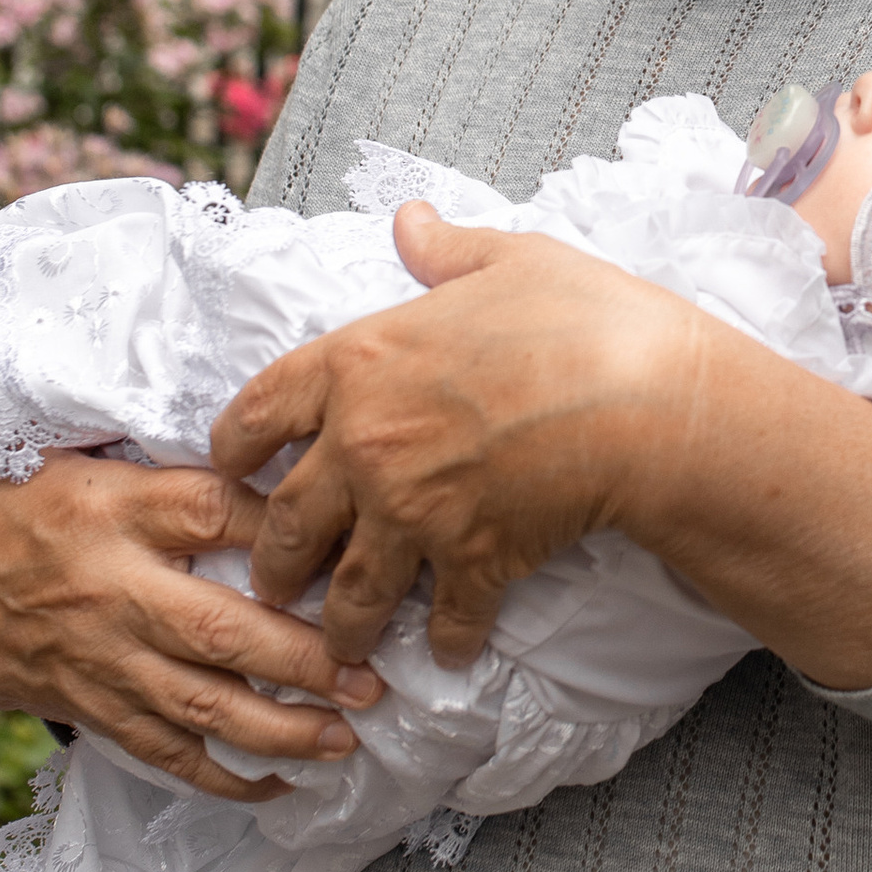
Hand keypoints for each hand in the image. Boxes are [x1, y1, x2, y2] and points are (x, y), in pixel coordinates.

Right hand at [0, 452, 383, 803]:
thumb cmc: (16, 503)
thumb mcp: (90, 462)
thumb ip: (174, 481)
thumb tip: (278, 485)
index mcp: (117, 510)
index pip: (216, 512)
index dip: (286, 532)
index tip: (352, 547)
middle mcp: (113, 589)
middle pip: (221, 631)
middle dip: (305, 661)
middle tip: (372, 679)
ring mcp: (99, 657)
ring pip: (200, 705)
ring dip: (280, 730)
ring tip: (345, 741)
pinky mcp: (85, 704)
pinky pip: (160, 750)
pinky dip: (219, 775)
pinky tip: (276, 786)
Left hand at [211, 203, 871, 693]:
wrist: (644, 400)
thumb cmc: (582, 318)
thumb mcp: (510, 259)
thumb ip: (447, 251)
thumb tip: (409, 220)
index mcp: (357, 363)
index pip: (257, 412)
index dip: (232, 448)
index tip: (228, 472)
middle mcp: (365, 445)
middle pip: (287, 521)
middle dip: (275, 561)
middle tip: (273, 583)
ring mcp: (413, 512)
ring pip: (351, 587)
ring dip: (343, 623)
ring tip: (342, 643)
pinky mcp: (471, 561)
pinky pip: (446, 616)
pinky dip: (449, 640)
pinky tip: (452, 652)